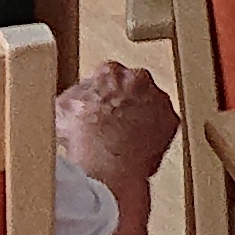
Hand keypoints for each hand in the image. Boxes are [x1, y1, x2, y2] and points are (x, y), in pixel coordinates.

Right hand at [56, 60, 179, 189]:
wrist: (106, 162)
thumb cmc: (84, 137)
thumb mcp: (62, 109)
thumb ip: (74, 96)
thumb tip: (76, 99)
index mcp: (110, 71)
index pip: (106, 77)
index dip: (100, 95)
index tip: (98, 107)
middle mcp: (138, 78)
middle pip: (131, 88)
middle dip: (124, 102)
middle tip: (111, 124)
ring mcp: (158, 98)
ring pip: (150, 106)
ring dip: (141, 118)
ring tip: (124, 140)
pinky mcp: (172, 120)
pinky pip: (163, 126)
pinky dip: (154, 135)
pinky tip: (138, 148)